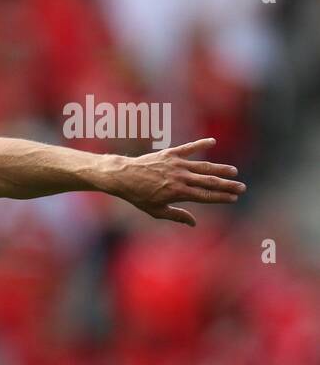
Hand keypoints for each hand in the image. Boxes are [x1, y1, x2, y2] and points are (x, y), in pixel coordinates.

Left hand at [110, 138, 244, 226]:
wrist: (123, 176)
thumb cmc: (138, 196)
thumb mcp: (156, 210)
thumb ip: (176, 215)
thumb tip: (194, 223)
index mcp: (178, 193)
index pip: (205, 196)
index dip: (221, 197)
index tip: (234, 198)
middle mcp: (180, 178)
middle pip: (209, 182)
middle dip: (227, 185)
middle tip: (242, 187)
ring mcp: (176, 165)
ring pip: (203, 166)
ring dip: (220, 168)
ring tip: (233, 171)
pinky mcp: (169, 154)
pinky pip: (188, 148)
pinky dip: (200, 144)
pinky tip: (212, 142)